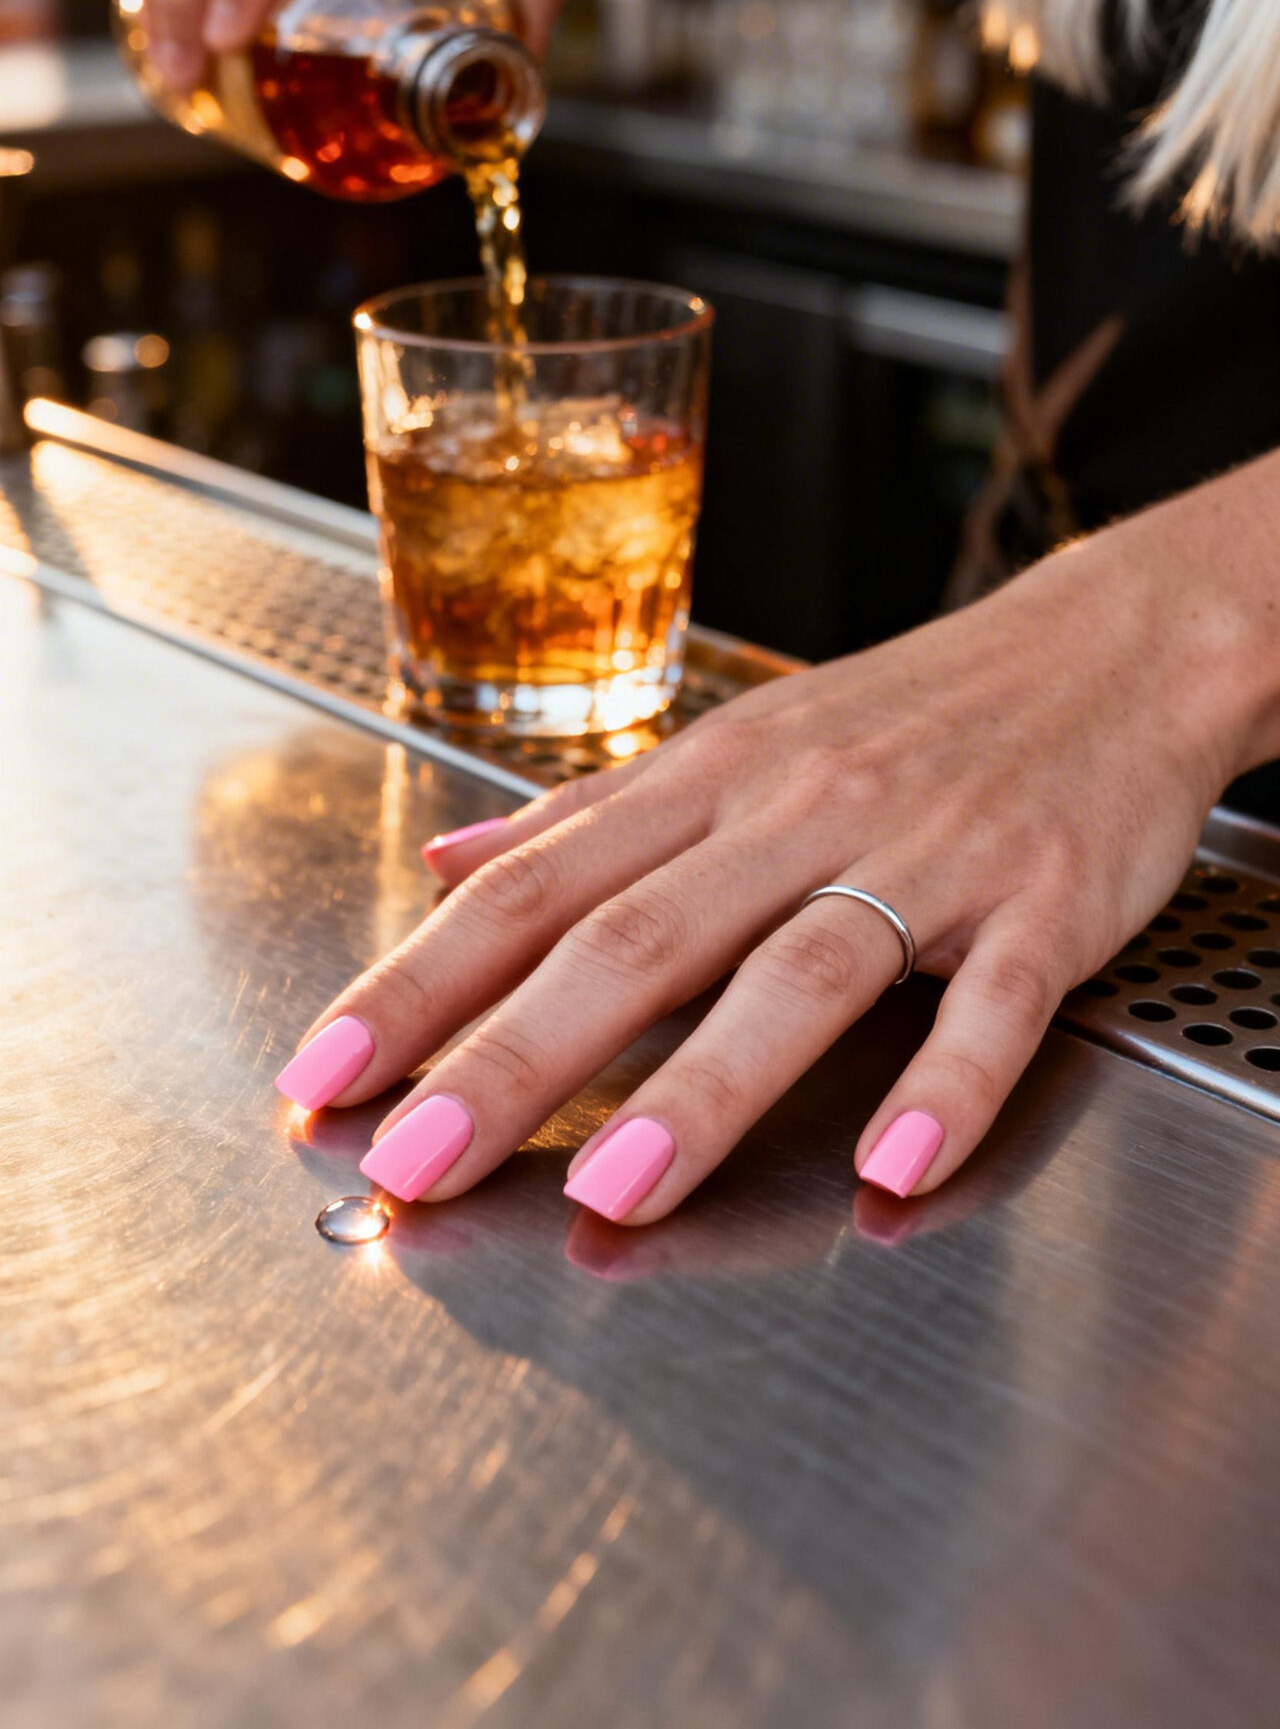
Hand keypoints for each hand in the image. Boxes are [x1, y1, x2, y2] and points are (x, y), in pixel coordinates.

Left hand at [275, 482, 1264, 1222]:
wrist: (1110, 646)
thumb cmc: (911, 711)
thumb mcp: (740, 739)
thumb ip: (594, 814)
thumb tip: (455, 864)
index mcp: (713, 780)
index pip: (541, 886)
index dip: (425, 979)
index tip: (329, 1068)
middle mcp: (798, 812)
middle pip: (638, 935)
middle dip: (516, 1053)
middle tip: (414, 1153)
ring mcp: (926, 855)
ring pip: (798, 968)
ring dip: (705, 1084)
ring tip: (617, 1187)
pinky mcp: (1044, 901)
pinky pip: (995, 1003)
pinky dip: (946, 1082)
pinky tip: (893, 1165)